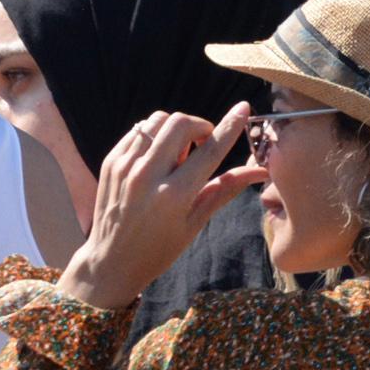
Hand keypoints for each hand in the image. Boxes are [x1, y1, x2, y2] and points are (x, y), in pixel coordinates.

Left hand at [58, 105, 262, 312]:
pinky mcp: (111, 161)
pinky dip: (155, 136)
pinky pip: (139, 131)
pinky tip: (158, 158)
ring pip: (158, 121)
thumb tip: (259, 170)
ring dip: (176, 129)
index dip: (230, 126)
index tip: (242, 108)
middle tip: (204, 144)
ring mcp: (125, 166)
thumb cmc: (159, 248)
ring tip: (178, 154)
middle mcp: (147, 176)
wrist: (111, 261)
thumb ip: (225, 190)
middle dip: (200, 126)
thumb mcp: (195, 223)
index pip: (209, 151)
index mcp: (174, 196)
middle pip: (180, 123)